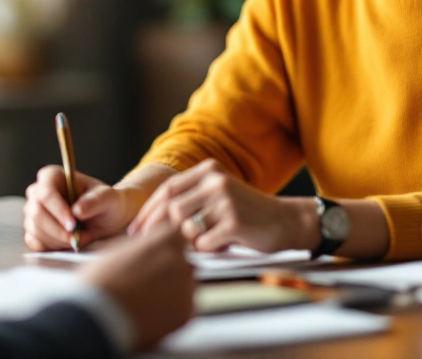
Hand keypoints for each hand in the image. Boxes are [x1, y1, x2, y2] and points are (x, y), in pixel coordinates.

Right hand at [24, 165, 141, 250]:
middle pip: (36, 213)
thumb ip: (95, 201)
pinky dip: (51, 247)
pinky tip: (67, 243)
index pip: (46, 192)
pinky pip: (34, 243)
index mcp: (54, 176)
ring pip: (35, 230)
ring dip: (57, 240)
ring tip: (77, 238)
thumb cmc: (106, 203)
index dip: (57, 209)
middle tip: (76, 237)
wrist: (107, 218)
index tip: (73, 224)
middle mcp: (38, 192)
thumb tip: (77, 210)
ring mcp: (33, 212)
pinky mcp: (33, 231)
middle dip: (57, 230)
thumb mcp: (108, 198)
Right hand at [79, 224, 194, 349]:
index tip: (155, 256)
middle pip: (182, 261)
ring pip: (185, 284)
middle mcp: (181, 261)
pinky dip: (172, 310)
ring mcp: (186, 287)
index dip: (164, 246)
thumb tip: (148, 245)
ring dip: (172, 289)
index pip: (177, 235)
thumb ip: (143, 244)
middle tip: (147, 281)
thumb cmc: (101, 281)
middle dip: (169, 269)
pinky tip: (151, 313)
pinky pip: (185, 307)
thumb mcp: (120, 249)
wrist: (99, 315)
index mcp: (166, 240)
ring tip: (146, 300)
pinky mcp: (186, 312)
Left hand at [129, 159, 312, 252]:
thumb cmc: (247, 215)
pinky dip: (207, 251)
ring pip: (185, 228)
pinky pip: (203, 244)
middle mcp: (216, 181)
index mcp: (209, 170)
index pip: (167, 189)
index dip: (148, 212)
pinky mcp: (235, 221)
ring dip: (189, 242)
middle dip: (160, 231)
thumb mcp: (218, 196)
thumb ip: (190, 200)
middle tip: (154, 248)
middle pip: (172, 209)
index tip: (134, 232)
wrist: (287, 222)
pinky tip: (222, 246)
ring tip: (206, 242)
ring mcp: (226, 200)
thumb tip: (147, 222)